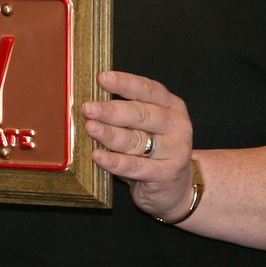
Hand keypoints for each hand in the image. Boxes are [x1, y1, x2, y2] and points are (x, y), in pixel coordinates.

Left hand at [84, 69, 198, 219]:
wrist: (176, 187)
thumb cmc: (153, 151)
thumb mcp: (146, 126)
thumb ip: (126, 113)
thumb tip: (91, 102)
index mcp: (171, 106)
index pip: (148, 89)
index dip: (125, 83)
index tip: (102, 78)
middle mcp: (176, 125)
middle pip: (141, 114)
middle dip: (111, 111)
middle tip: (89, 108)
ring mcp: (174, 150)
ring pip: (136, 139)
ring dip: (110, 134)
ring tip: (90, 128)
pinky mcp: (166, 173)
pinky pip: (135, 166)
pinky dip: (114, 161)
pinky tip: (98, 156)